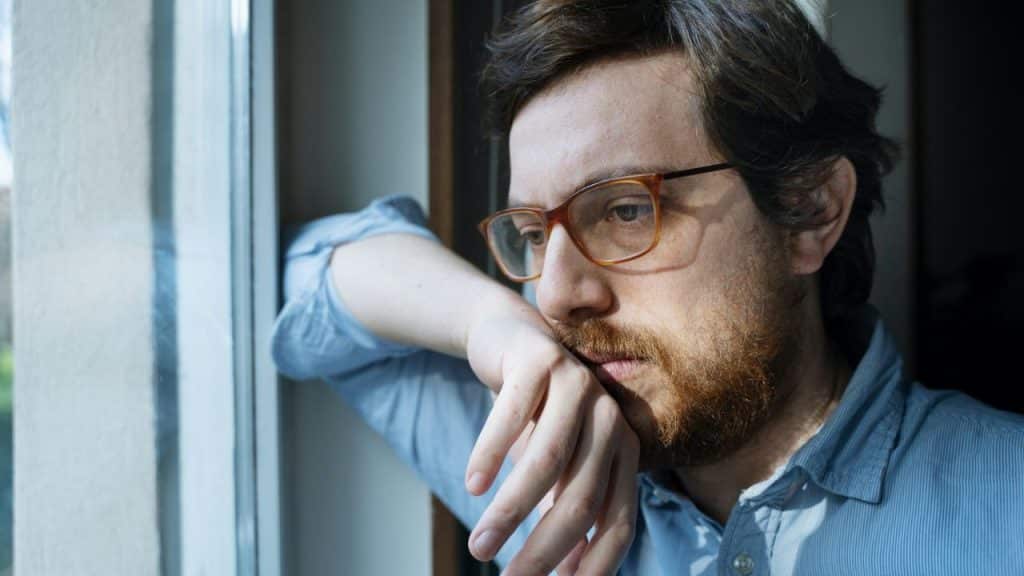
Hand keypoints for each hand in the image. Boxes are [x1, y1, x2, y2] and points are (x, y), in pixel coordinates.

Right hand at [464, 310, 638, 575]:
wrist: (511, 339)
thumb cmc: (535, 413)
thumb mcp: (552, 465)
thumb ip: (562, 509)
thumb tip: (568, 575)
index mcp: (624, 451)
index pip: (619, 520)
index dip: (594, 564)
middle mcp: (610, 418)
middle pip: (581, 498)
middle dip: (543, 548)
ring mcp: (578, 386)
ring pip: (547, 461)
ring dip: (510, 510)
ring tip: (479, 545)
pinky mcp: (541, 360)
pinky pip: (512, 415)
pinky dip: (491, 454)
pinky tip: (473, 485)